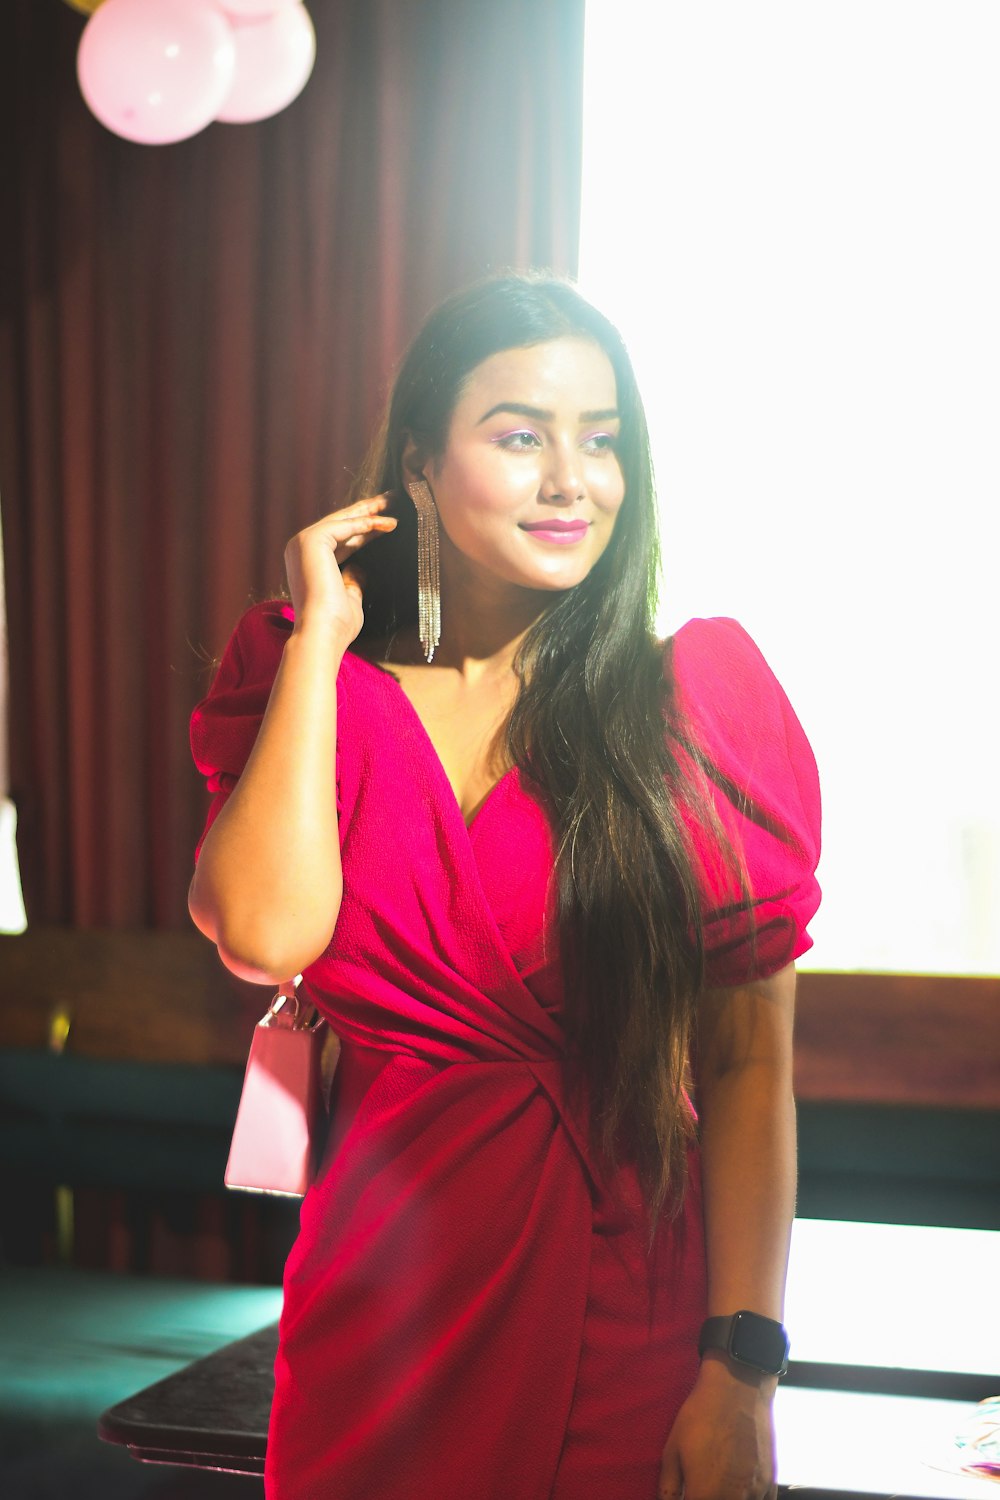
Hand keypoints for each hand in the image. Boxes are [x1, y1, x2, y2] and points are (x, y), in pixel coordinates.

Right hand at [283, 494, 396, 643]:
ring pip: (343, 520)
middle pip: (341, 523)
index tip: (387, 522)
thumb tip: (360, 568)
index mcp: (307, 561)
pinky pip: (345, 526)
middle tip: (392, 499)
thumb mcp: (349, 597)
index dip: (365, 530)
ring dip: (370, 511)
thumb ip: (353, 580)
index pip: (340, 539)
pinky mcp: (311, 540)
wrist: (323, 633)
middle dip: (368, 511)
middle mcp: (300, 548)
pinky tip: (388, 523)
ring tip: (394, 502)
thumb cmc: (337, 624)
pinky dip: (367, 523)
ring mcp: (303, 542)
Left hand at [657, 1356, 776, 1499]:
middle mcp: (734, 1498)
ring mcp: (756, 1491)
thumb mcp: (672, 1449)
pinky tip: (738, 1490)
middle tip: (699, 1488)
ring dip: (728, 1499)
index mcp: (706, 1494)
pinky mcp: (770, 1481)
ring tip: (716, 1486)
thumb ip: (668, 1486)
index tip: (685, 1494)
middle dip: (707, 1499)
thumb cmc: (700, 1415)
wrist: (737, 1387)